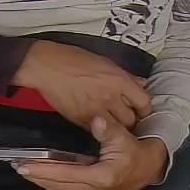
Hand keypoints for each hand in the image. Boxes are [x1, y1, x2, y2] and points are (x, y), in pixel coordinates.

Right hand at [13, 40, 152, 130]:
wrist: (45, 66)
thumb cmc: (72, 59)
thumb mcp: (105, 61)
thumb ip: (125, 75)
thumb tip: (141, 83)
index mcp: (119, 80)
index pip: (144, 102)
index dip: (145, 108)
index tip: (142, 110)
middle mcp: (110, 97)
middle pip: (132, 119)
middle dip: (132, 120)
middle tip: (128, 118)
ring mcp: (96, 110)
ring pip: (117, 129)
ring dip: (118, 128)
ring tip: (115, 123)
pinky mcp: (82, 120)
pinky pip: (98, 130)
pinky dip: (101, 129)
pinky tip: (99, 124)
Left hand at [16, 116, 168, 189]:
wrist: (153, 167)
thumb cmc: (139, 151)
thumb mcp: (126, 137)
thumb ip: (109, 129)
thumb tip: (97, 120)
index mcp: (102, 177)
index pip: (66, 173)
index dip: (44, 169)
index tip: (24, 165)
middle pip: (59, 184)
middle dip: (37, 176)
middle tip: (17, 166)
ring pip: (62, 187)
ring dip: (43, 179)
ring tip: (25, 170)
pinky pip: (69, 187)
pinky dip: (54, 180)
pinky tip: (43, 174)